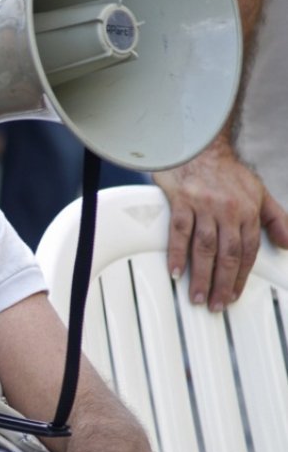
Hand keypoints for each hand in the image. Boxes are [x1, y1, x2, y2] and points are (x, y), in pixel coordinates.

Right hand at [154, 139, 287, 310]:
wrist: (200, 147)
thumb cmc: (226, 172)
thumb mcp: (260, 193)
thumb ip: (276, 219)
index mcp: (248, 210)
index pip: (248, 250)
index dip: (241, 276)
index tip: (233, 294)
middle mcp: (228, 209)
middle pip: (227, 253)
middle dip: (222, 283)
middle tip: (216, 304)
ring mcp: (204, 205)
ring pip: (204, 246)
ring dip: (200, 274)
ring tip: (196, 295)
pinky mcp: (182, 200)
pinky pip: (179, 231)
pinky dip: (176, 253)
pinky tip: (175, 270)